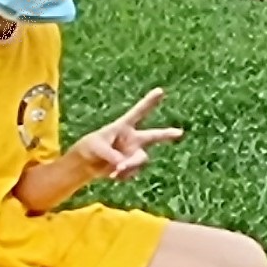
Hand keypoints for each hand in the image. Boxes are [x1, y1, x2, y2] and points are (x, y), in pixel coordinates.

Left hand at [67, 88, 183, 181]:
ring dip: (130, 165)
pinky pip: (133, 172)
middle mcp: (133, 139)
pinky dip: (123, 175)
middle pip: (154, 136)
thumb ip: (112, 156)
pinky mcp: (131, 167)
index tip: (160, 90)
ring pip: (141, 159)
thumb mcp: (98, 148)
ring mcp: (133, 153)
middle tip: (179, 132)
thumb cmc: (90, 148)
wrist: (86, 164)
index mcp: (124, 126)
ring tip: (116, 171)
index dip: (149, 102)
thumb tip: (123, 166)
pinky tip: (113, 175)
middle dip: (167, 134)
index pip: (138, 112)